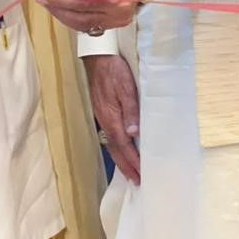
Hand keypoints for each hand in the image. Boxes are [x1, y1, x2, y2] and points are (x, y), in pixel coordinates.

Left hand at [38, 0, 142, 32]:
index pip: (81, 4)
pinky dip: (77, 19)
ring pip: (85, 25)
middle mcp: (118, 15)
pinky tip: (66, 10)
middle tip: (44, 1)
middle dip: (60, 11)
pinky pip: (92, 25)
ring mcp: (118, 21)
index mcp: (116, 0)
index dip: (60, 1)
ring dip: (66, 17)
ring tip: (52, 5)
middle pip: (81, 19)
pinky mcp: (116, 23)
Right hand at [84, 54, 140, 184]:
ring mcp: (102, 116)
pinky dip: (117, 148)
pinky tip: (122, 149)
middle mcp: (105, 120)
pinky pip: (110, 136)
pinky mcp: (102, 111)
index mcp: (111, 117)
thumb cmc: (113, 69)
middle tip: (137, 182)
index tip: (141, 175)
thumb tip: (134, 133)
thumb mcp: (126, 86)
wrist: (97, 56)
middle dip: (126, 167)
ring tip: (130, 172)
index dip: (133, 161)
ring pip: (111, 144)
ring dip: (121, 160)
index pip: (123, 145)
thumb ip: (131, 109)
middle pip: (115, 150)